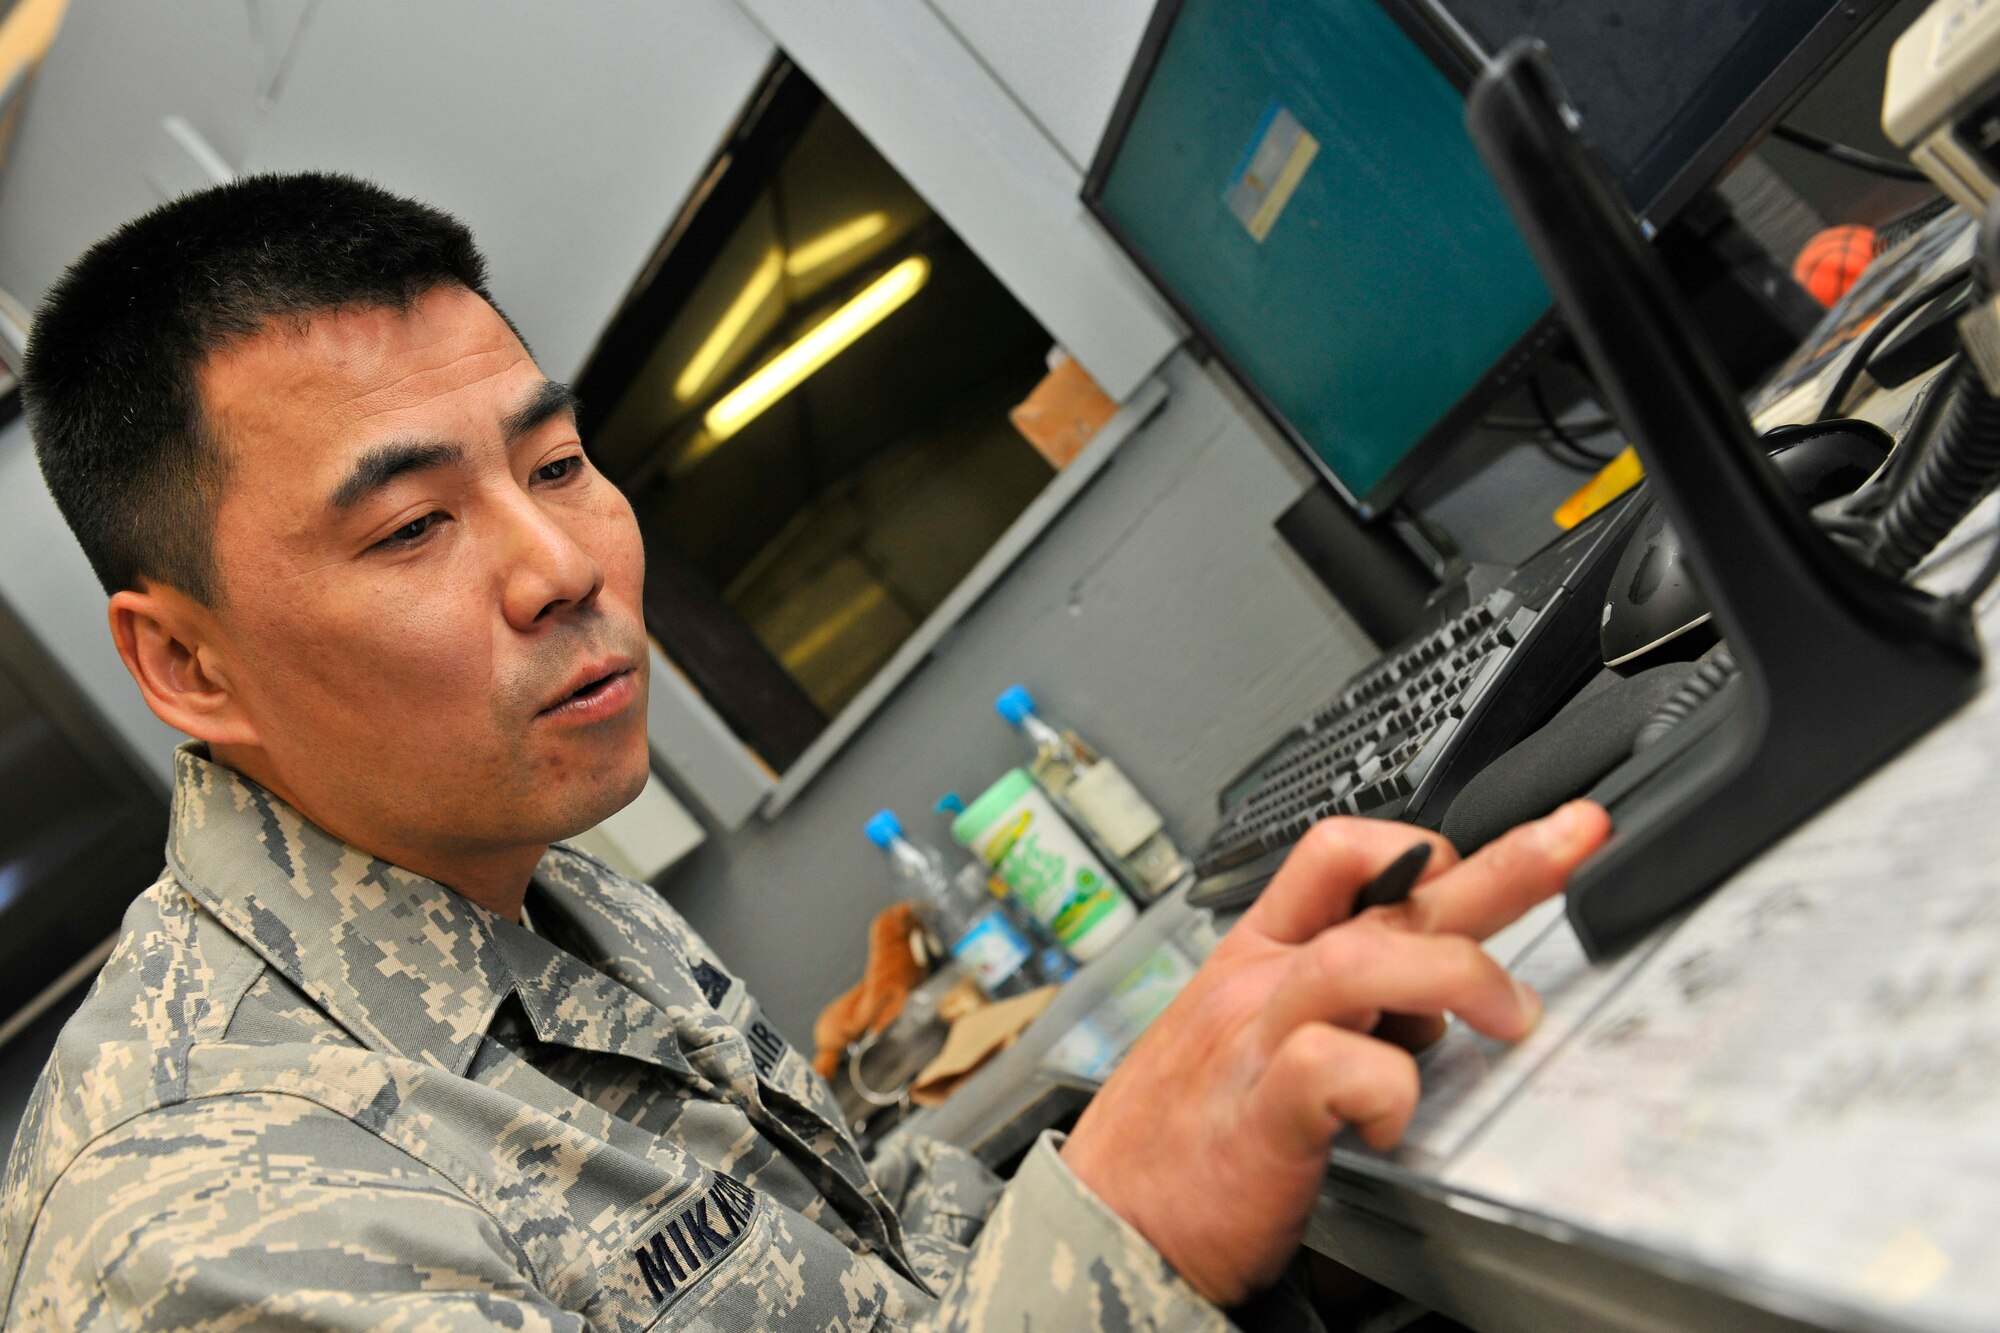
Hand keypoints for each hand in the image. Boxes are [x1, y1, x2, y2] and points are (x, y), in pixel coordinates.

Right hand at [1060, 801, 1609, 1305]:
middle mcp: (1259, 983)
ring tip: (1512, 1017)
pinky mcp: (1260, 1115)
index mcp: (1257, 957)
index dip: (1422, 845)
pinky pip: (1335, 1067)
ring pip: (1364, 957)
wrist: (1103, 1223)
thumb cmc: (1180, 1142)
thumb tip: (1430, 1002)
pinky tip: (1397, 1124)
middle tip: (1572, 838)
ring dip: (1459, 976)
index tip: (1489, 862)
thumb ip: (1332, 1009)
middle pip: (1382, 888)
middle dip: (1496, 861)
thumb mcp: (1247, 1042)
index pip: (1339, 853)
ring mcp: (1255, 1041)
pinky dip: (1388, 1090)